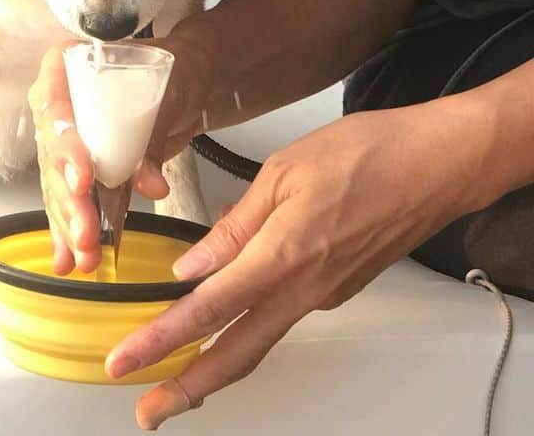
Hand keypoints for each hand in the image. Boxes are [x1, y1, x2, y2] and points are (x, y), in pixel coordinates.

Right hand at [29, 32, 212, 274]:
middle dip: (68, 198)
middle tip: (85, 231)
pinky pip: (69, 198)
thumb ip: (153, 137)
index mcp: (65, 66)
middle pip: (52, 153)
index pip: (54, 107)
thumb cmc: (174, 70)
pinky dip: (70, 229)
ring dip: (69, 222)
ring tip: (83, 255)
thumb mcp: (169, 94)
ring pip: (58, 183)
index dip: (65, 147)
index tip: (83, 180)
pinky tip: (67, 258)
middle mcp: (57, 101)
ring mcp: (67, 136)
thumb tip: (149, 182)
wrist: (190, 79)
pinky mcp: (82, 165)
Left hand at [104, 101, 486, 428]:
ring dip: (216, 363)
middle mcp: (304, 288)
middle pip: (237, 354)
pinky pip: (283, 312)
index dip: (162, 340)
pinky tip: (229, 311)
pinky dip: (249, 323)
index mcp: (282, 256)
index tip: (127, 362)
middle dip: (187, 388)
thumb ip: (235, 225)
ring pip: (261, 339)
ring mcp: (324, 294)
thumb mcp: (283, 172)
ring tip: (178, 372)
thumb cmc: (366, 154)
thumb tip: (194, 267)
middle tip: (149, 410)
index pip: (208, 310)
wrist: (437, 166)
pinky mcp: (338, 288)